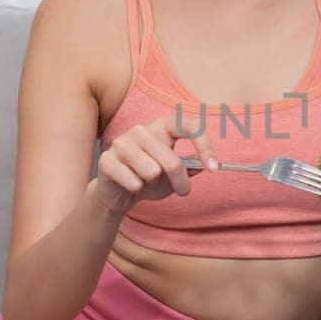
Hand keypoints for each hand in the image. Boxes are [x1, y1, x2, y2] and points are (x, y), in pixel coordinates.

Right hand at [88, 115, 218, 216]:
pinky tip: (130, 186)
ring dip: (155, 186)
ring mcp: (122, 142)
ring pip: (153, 172)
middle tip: (182, 191)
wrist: (117, 193)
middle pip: (173, 161)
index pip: (189, 126)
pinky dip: (136, 190)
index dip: (205, 146)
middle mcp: (141, 130)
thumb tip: (206, 163)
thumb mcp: (175, 175)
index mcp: (162, 126)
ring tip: (146, 183)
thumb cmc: (149, 180)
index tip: (214, 168)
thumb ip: (191, 167)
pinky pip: (133, 182)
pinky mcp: (107, 160)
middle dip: (181, 183)